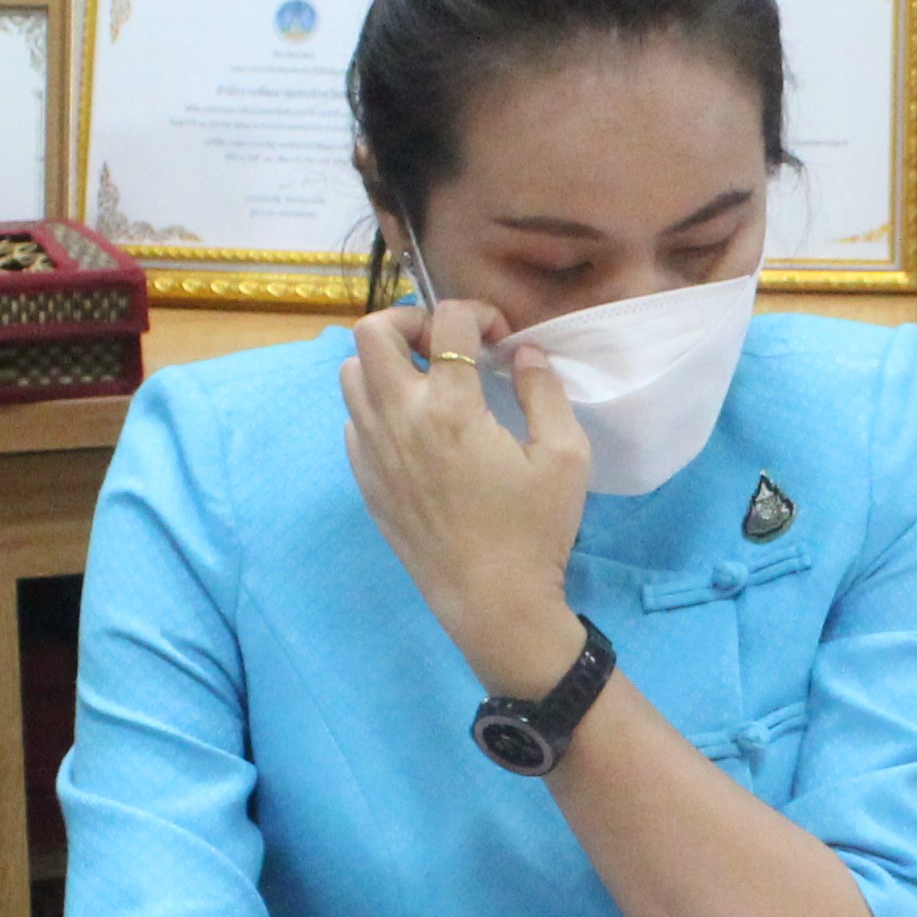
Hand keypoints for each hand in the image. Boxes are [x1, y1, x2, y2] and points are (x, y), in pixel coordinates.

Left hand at [336, 299, 589, 696]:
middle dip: (412, 321)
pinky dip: (379, 406)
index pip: (447, 321)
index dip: (480, 314)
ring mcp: (374, 450)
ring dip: (388, 362)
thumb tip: (525, 354)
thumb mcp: (564, 457)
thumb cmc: (535, 531)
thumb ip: (544, 392)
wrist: (492, 602)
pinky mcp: (366, 479)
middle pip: (372, 330)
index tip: (502, 342)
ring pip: (351, 372)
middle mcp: (399, 419)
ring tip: (428, 383)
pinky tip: (417, 428)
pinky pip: (354, 420)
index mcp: (450, 408)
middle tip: (447, 347)